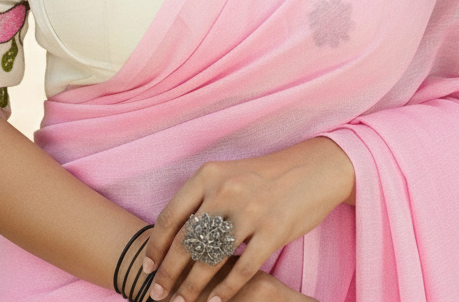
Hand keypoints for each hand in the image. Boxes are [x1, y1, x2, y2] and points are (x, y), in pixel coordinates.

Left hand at [143, 137, 353, 300]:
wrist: (311, 170)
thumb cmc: (263, 178)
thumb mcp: (227, 178)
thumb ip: (202, 202)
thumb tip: (173, 238)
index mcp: (208, 176)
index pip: (171, 216)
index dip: (155, 246)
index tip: (147, 268)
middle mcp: (224, 191)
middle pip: (186, 241)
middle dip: (168, 273)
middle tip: (157, 295)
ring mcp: (249, 210)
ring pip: (210, 258)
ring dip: (192, 286)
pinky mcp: (273, 230)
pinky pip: (243, 268)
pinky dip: (227, 289)